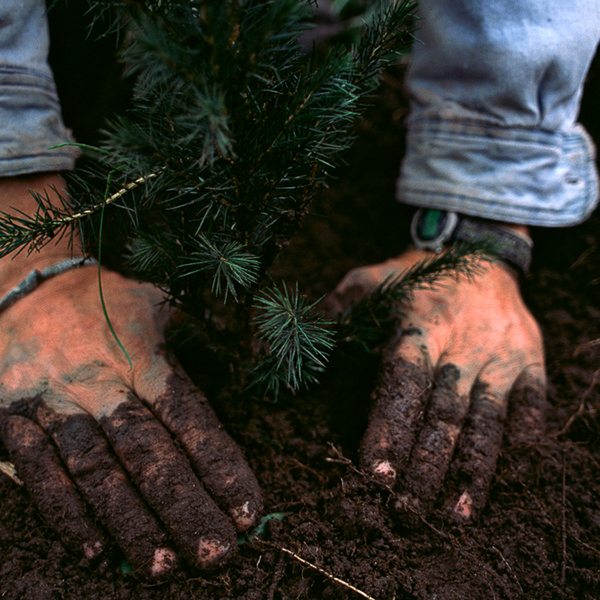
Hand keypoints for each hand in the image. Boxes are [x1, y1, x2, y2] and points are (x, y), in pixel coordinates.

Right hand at [0, 176, 261, 577]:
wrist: (25, 281)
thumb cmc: (107, 298)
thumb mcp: (158, 300)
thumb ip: (199, 332)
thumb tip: (257, 356)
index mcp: (143, 353)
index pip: (189, 417)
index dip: (220, 464)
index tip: (248, 509)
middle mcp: (100, 381)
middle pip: (147, 453)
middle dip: (184, 506)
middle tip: (216, 554)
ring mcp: (53, 403)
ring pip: (96, 471)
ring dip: (131, 522)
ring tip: (163, 565)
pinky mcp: (12, 419)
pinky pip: (39, 472)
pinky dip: (67, 513)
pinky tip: (95, 550)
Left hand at [328, 247, 546, 519]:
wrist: (481, 252)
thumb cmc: (417, 276)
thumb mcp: (371, 278)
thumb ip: (336, 308)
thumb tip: (285, 340)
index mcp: (419, 324)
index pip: (403, 383)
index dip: (389, 429)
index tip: (376, 473)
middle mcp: (462, 343)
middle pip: (444, 413)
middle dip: (426, 465)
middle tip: (408, 508)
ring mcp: (501, 353)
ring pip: (488, 419)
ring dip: (473, 468)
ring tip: (456, 512)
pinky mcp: (530, 359)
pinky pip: (533, 404)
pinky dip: (523, 440)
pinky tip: (509, 474)